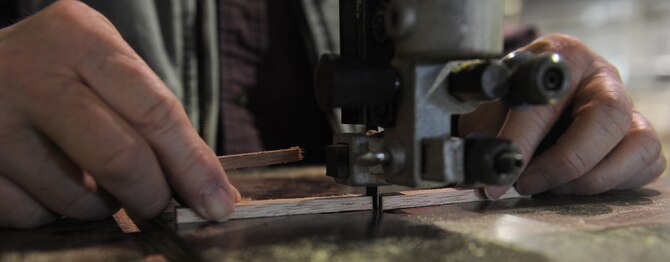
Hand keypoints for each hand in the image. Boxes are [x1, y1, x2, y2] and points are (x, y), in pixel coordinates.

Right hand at [0, 1, 238, 227]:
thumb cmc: (58, 71)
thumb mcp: (104, 67)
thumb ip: (151, 115)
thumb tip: (207, 189)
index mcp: (79, 38)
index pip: (155, 112)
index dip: (193, 166)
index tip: (218, 202)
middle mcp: (30, 71)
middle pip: (120, 158)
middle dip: (152, 195)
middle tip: (156, 204)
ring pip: (76, 198)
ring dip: (101, 206)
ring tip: (92, 179)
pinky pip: (31, 215)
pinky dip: (54, 212)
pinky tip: (48, 183)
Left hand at [459, 34, 665, 198]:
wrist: (522, 100)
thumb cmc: (507, 100)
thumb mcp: (487, 108)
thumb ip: (485, 133)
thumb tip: (486, 172)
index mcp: (561, 57)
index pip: (547, 100)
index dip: (521, 141)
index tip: (503, 171)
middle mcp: (601, 78)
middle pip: (608, 116)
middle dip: (566, 161)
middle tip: (527, 184)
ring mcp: (627, 107)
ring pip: (639, 145)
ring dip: (593, 178)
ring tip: (551, 188)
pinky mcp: (637, 137)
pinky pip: (646, 164)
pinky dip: (614, 183)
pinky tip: (574, 185)